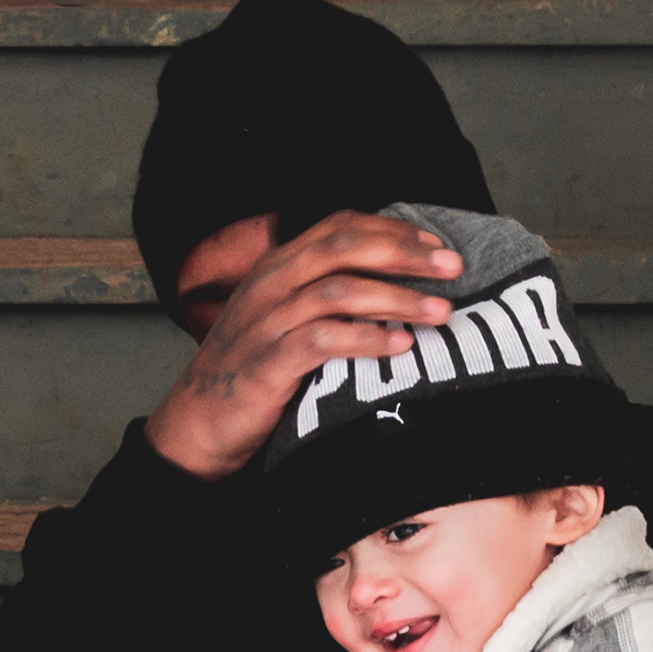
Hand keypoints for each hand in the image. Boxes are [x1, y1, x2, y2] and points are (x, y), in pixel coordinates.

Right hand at [146, 211, 464, 480]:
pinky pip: (324, 339)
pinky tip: (400, 345)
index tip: (437, 245)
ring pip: (340, 290)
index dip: (392, 230)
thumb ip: (323, 295)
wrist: (198, 424)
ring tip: (440, 312)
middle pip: (345, 248)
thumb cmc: (253, 371)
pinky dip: (367, 338)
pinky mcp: (267, 362)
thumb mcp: (283, 319)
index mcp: (277, 267)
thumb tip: (392, 285)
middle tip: (453, 267)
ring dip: (398, 297)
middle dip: (405, 254)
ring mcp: (267, 322)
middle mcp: (271, 284)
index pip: (340, 227)